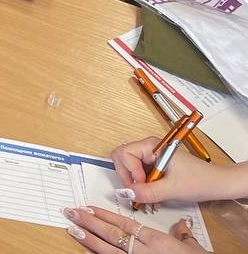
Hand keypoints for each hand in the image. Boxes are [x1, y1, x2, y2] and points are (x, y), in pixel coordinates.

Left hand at [64, 205, 204, 252]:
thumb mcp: (193, 249)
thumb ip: (183, 235)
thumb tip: (181, 225)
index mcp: (157, 242)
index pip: (125, 224)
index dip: (104, 215)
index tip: (88, 206)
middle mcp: (145, 252)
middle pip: (112, 234)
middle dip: (90, 222)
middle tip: (71, 212)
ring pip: (109, 251)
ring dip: (88, 239)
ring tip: (72, 228)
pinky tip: (85, 251)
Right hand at [113, 138, 240, 204]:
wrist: (219, 184)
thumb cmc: (200, 180)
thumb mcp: (173, 189)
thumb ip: (148, 191)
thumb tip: (127, 193)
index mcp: (153, 146)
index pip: (124, 153)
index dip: (129, 170)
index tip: (141, 184)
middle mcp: (150, 148)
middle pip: (122, 158)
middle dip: (127, 176)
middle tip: (139, 191)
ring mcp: (152, 157)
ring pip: (129, 167)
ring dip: (134, 183)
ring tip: (148, 195)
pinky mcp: (155, 166)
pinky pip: (139, 173)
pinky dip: (142, 185)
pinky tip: (153, 194)